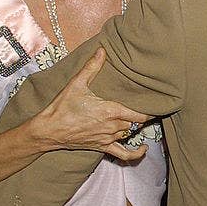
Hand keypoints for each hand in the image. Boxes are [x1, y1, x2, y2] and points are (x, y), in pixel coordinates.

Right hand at [33, 48, 152, 159]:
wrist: (50, 130)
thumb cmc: (62, 107)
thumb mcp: (77, 84)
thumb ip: (92, 67)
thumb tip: (102, 50)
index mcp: (110, 111)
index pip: (139, 113)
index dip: (150, 109)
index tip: (157, 103)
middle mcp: (112, 126)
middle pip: (135, 122)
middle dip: (139, 115)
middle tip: (144, 106)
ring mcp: (108, 138)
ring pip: (130, 133)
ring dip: (133, 126)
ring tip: (137, 117)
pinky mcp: (102, 147)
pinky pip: (124, 154)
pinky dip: (136, 154)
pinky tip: (143, 150)